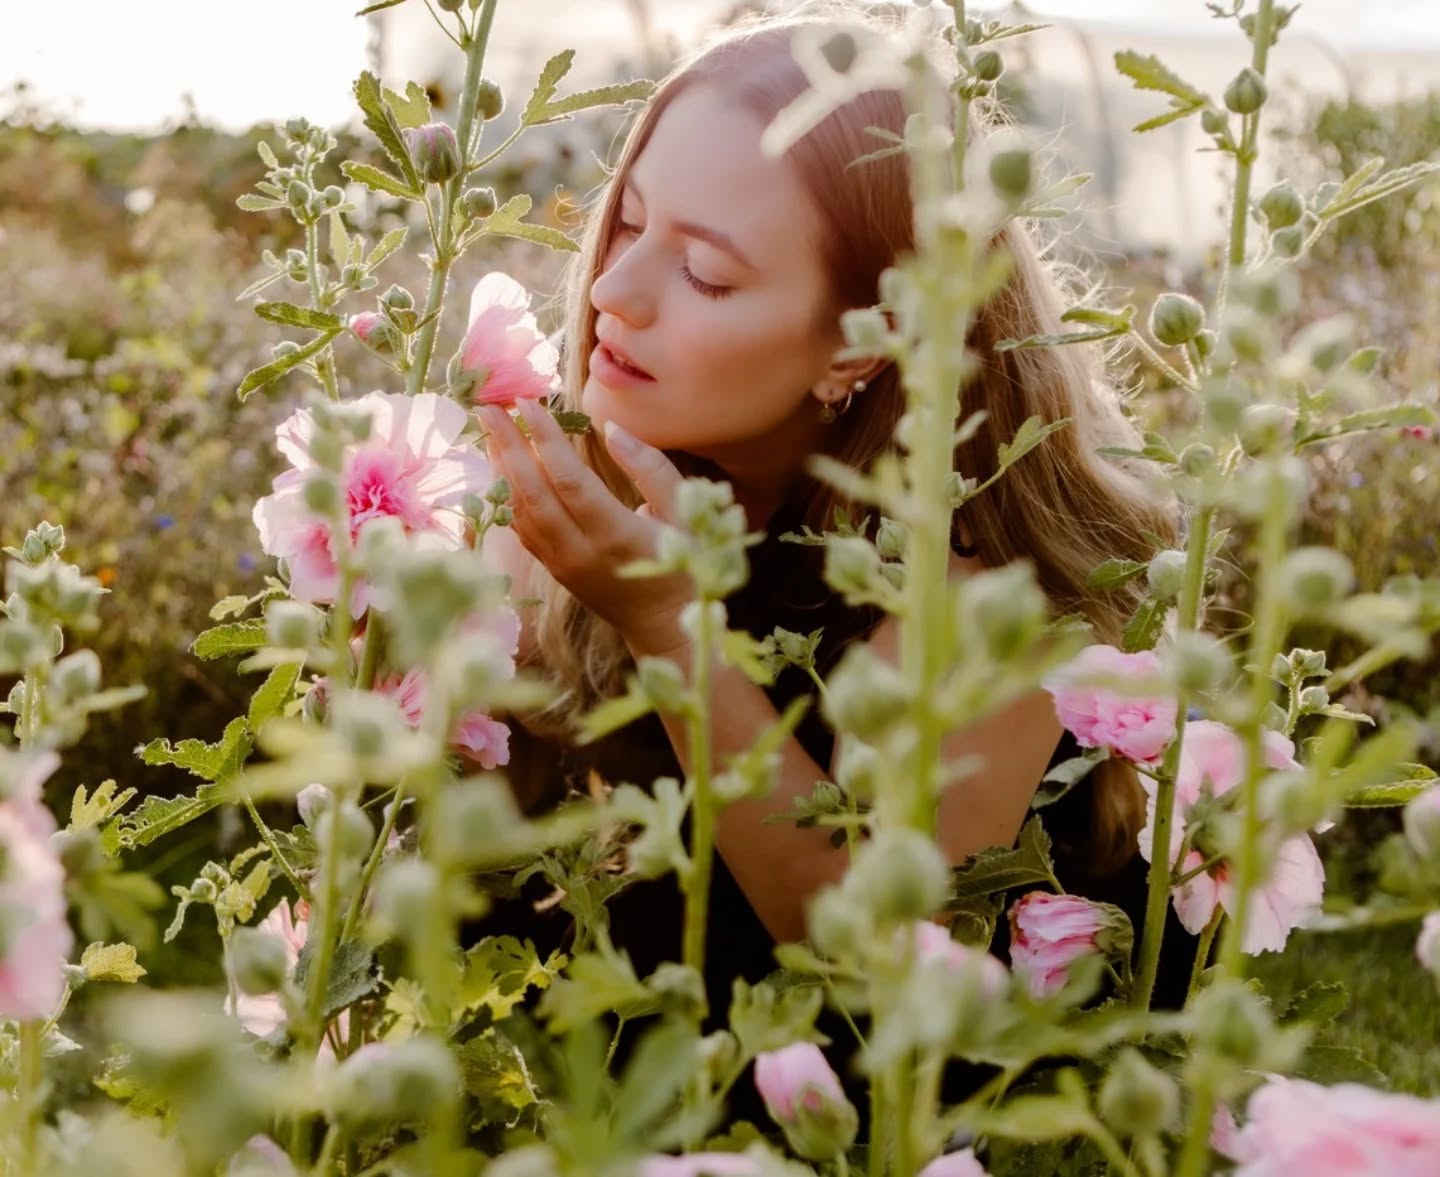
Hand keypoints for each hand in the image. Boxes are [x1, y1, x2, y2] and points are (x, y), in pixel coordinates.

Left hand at [476, 400, 691, 656]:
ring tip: (488, 429)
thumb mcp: (686, 513)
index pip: (569, 480)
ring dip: (501, 467)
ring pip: (520, 510)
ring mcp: (562, 564)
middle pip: (533, 492)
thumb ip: (651, 468)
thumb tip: (611, 430)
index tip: (528, 403)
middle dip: (508, 446)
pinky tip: (499, 467)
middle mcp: (581, 551)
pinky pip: (521, 528)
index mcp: (617, 535)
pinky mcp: (554, 570)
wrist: (664, 624)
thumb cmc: (684, 563)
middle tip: (487, 407)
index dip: (546, 440)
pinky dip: (506, 494)